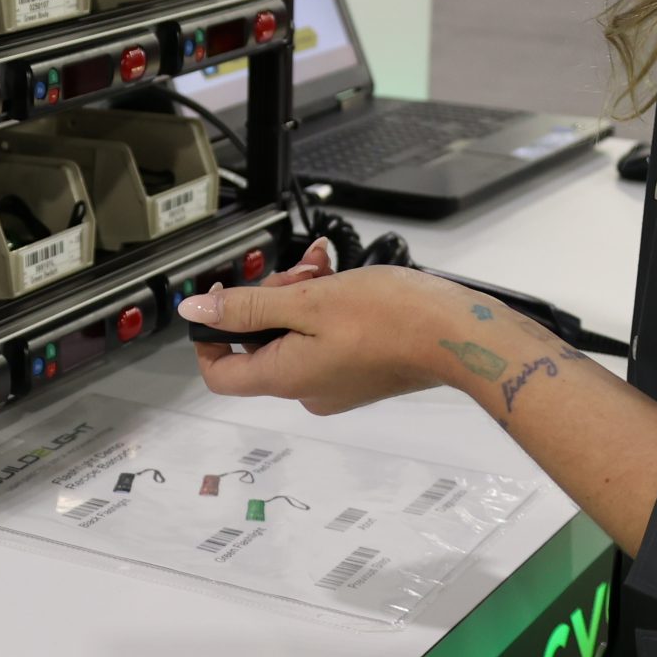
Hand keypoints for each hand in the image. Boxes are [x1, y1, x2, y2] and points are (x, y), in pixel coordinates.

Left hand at [178, 247, 489, 414]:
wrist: (459, 335)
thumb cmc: (390, 317)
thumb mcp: (307, 301)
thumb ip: (247, 307)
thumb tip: (196, 313)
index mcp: (286, 377)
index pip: (220, 373)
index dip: (210, 335)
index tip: (222, 298)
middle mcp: (306, 389)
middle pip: (260, 344)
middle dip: (269, 298)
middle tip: (296, 271)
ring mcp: (335, 382)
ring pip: (294, 333)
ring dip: (301, 294)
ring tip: (324, 267)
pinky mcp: (360, 371)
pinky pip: (324, 337)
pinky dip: (326, 305)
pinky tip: (343, 278)